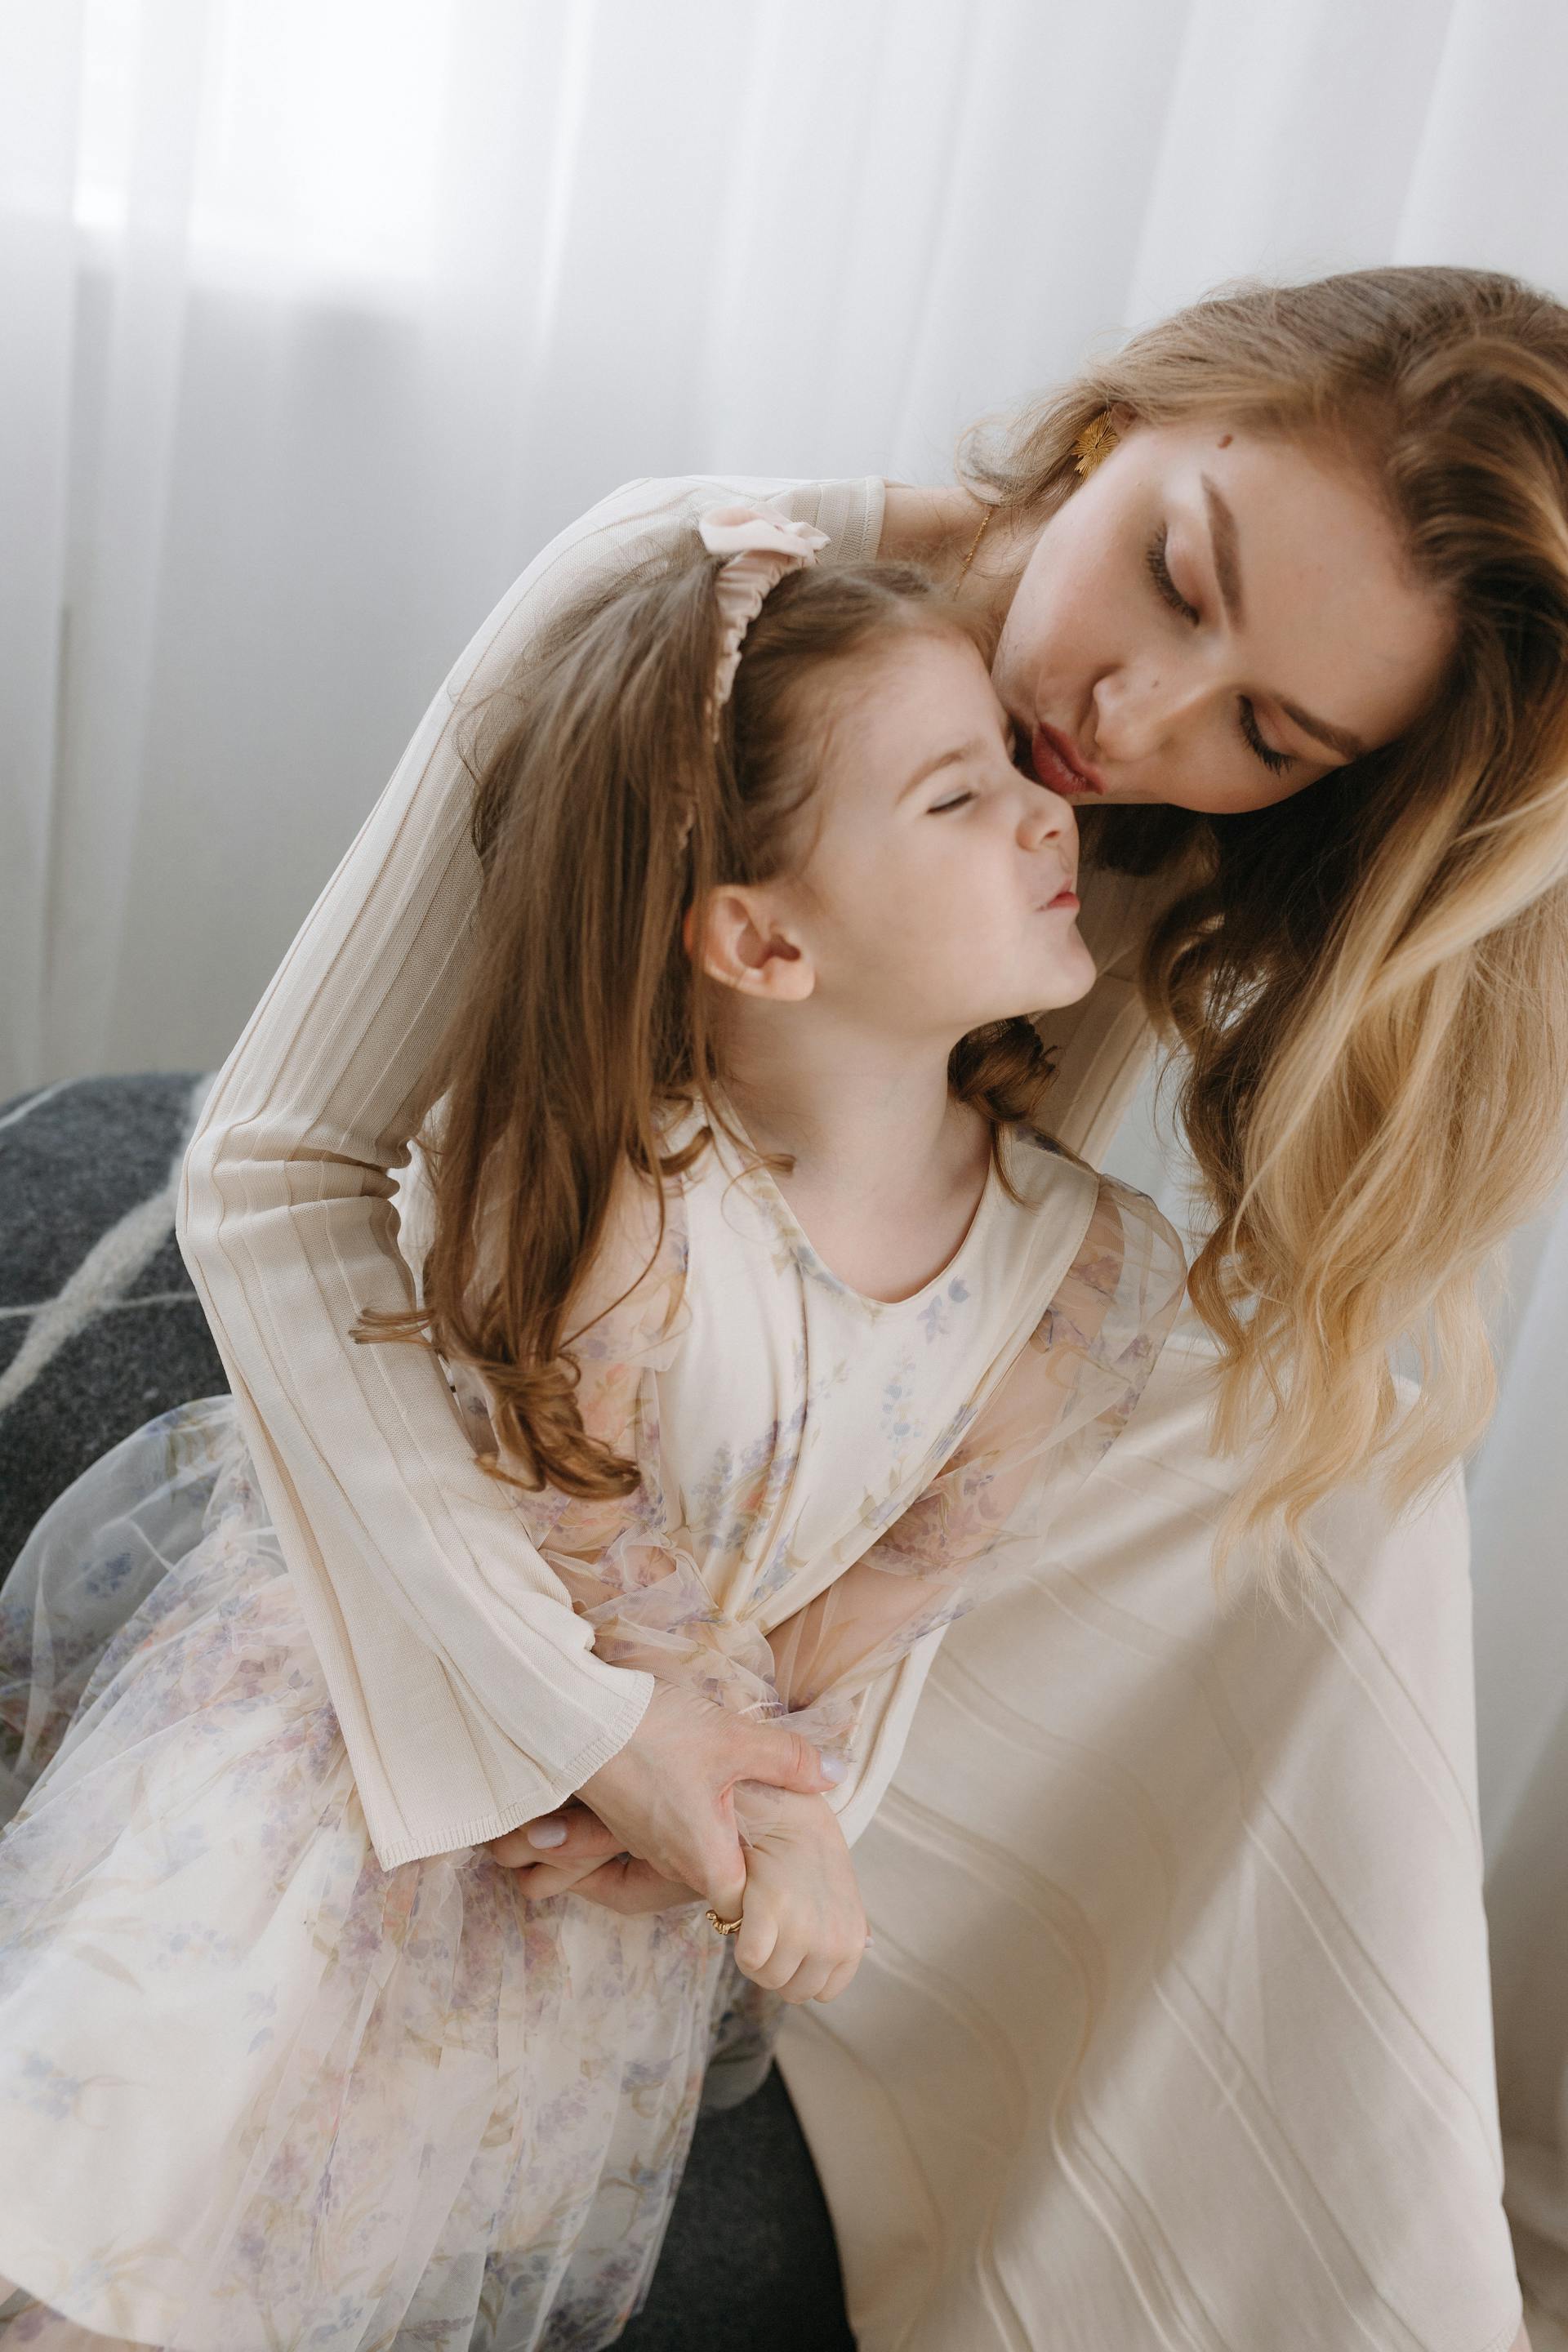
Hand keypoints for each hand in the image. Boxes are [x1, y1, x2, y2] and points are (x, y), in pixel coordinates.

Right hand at [487, 1681, 843, 1915]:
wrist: (577, 1717)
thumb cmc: (657, 1735)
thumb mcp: (735, 1740)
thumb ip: (788, 1759)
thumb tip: (835, 1774)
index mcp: (706, 1859)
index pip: (751, 1906)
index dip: (775, 1892)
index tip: (795, 1864)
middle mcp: (673, 1863)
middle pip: (725, 1878)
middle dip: (752, 1855)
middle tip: (780, 1822)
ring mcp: (645, 1842)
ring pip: (696, 1851)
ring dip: (720, 1827)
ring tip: (744, 1791)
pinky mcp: (626, 1819)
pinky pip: (670, 1831)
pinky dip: (690, 1812)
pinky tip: (698, 1776)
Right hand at [731, 1789, 866, 2004]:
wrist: (788, 1815)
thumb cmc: (812, 1856)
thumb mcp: (846, 1896)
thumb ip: (853, 1931)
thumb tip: (869, 1949)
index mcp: (852, 1943)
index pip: (822, 1992)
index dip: (800, 1972)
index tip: (789, 1944)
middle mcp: (831, 1942)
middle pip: (792, 1991)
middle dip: (776, 1967)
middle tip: (769, 1932)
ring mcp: (801, 1929)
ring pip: (767, 1978)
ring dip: (756, 1958)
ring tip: (758, 1921)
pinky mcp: (770, 1912)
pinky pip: (750, 1959)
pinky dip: (741, 1944)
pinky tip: (746, 1917)